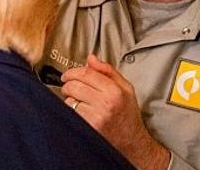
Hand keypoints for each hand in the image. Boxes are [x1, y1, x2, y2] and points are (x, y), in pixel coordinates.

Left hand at [61, 54, 168, 169]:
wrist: (132, 140)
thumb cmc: (128, 113)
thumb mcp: (126, 88)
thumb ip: (108, 71)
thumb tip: (91, 58)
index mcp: (115, 91)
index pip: (86, 73)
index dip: (73, 71)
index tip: (68, 75)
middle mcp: (105, 103)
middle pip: (74, 85)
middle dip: (68, 84)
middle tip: (72, 88)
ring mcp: (95, 116)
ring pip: (69, 99)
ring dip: (70, 99)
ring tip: (80, 102)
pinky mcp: (88, 127)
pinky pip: (70, 113)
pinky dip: (72, 111)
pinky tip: (82, 112)